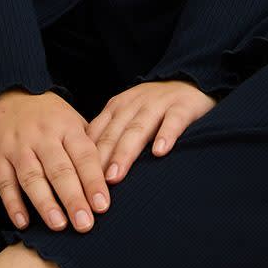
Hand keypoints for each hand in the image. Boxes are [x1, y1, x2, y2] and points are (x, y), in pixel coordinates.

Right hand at [0, 88, 112, 233]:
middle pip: (59, 169)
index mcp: (66, 127)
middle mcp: (42, 136)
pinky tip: (23, 222)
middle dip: (73, 198)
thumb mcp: (71, 120)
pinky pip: (4, 182)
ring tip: (59, 225)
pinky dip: (12, 203)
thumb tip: (114, 175)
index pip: (83, 155)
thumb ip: (89, 145)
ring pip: (32, 177)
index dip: (93, 181)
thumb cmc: (47, 115)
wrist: (6, 92)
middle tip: (85, 224)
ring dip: (45, 203)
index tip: (103, 206)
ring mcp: (17, 146)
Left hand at [85, 80, 217, 182]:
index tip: (78, 182)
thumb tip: (87, 171)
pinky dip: (165, 135)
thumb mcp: (128, 116)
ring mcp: (158, 104)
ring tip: (115, 175)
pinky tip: (159, 151)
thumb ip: (110, 136)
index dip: (86, 157)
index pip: (97, 133)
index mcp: (117, 108)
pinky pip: (173, 120)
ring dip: (125, 152)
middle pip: (114, 133)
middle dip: (101, 159)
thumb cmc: (153, 108)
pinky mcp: (182, 106)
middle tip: (92, 185)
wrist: (189, 82)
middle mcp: (134, 104)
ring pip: (138, 129)